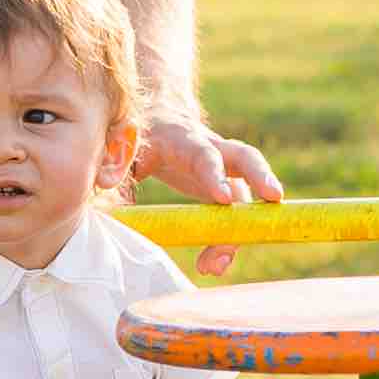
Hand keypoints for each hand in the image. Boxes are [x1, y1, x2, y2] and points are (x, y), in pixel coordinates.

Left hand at [131, 111, 282, 274]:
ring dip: (243, 226)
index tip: (224, 200)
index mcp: (184, 138)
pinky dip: (228, 238)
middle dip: (261, 178)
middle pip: (245, 158)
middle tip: (274, 200)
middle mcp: (211, 149)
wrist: (158, 115)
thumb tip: (104, 190)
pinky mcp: (224, 185)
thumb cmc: (139, 132)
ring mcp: (222, 168)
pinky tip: (213, 264)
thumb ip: (115, 165)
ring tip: (220, 263)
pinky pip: (236, 211)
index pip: (204, 153)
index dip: (215, 175)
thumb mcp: (123, 144)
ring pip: (245, 192)